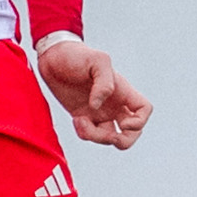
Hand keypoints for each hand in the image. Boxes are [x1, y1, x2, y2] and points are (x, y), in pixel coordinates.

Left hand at [37, 37, 152, 148]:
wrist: (53, 57)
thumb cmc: (77, 55)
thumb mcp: (96, 61)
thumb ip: (103, 83)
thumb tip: (97, 107)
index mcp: (122, 91)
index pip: (144, 110)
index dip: (139, 122)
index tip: (122, 122)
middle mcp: (114, 104)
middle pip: (132, 132)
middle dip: (124, 141)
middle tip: (110, 136)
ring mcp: (99, 112)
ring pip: (109, 138)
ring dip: (96, 137)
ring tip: (81, 121)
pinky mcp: (84, 117)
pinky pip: (90, 135)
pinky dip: (84, 134)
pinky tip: (76, 120)